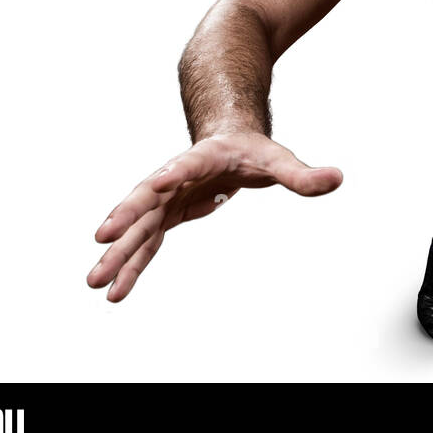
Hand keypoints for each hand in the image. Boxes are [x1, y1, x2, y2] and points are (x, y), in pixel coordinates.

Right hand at [86, 132, 341, 301]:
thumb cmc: (252, 149)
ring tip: (94, 283)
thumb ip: (302, 173)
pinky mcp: (166, 216)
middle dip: (125, 219)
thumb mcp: (279, 159)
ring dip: (118, 254)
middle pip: (147, 198)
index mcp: (202, 157)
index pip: (185, 163)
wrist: (228, 141)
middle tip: (100, 240)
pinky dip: (132, 265)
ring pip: (139, 227)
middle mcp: (174, 177)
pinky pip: (147, 244)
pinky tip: (115, 291)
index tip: (154, 183)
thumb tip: (337, 178)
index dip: (171, 173)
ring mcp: (165, 199)